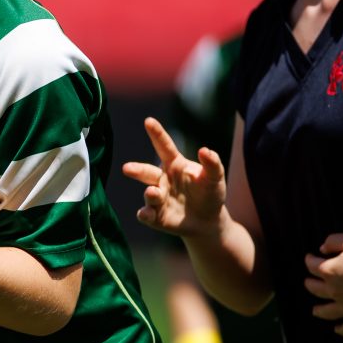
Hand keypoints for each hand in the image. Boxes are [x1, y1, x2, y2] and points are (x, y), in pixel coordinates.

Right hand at [121, 118, 227, 236]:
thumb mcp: (215, 177)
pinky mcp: (156, 216)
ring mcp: (158, 198)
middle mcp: (162, 179)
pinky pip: (147, 214)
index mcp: (175, 165)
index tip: (148, 121)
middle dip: (136, 170)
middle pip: (147, 172)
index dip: (157, 134)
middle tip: (126, 168)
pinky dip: (145, 214)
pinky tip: (145, 213)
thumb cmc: (210, 193)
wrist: (208, 221)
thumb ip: (212, 163)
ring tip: (153, 193)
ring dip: (150, 193)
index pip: (164, 146)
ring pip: (149, 193)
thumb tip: (205, 150)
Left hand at [305, 233, 342, 334]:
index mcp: (329, 272)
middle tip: (309, 281)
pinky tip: (337, 329)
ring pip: (326, 312)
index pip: (312, 266)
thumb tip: (321, 249)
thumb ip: (332, 242)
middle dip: (310, 283)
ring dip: (318, 310)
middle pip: (314, 289)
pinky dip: (341, 329)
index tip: (310, 257)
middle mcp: (333, 291)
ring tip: (314, 310)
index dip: (309, 260)